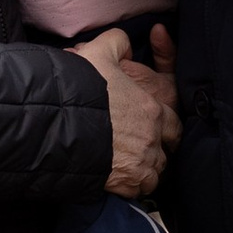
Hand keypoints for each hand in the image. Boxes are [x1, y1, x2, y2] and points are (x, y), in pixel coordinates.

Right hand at [74, 20, 178, 198]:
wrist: (59, 124)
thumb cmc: (81, 88)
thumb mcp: (98, 52)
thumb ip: (117, 42)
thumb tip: (124, 43)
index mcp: (151, 109)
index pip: (173, 124)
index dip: (167, 128)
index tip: (159, 131)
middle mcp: (151, 138)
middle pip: (168, 151)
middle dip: (159, 151)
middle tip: (146, 152)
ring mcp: (140, 162)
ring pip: (155, 173)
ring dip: (145, 170)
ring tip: (131, 167)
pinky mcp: (125, 182)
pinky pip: (138, 190)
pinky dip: (132, 187)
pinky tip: (121, 181)